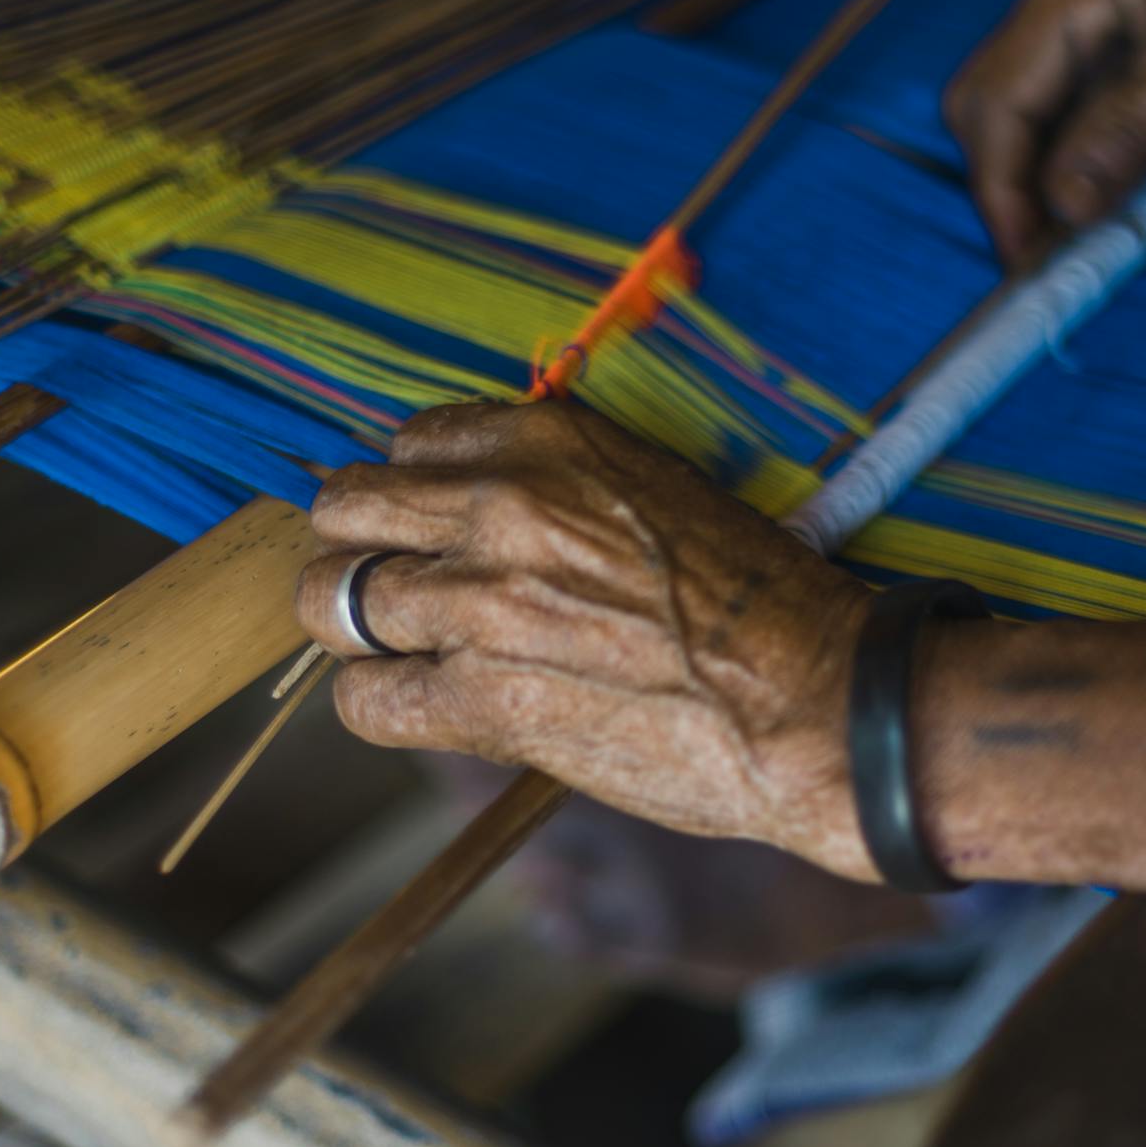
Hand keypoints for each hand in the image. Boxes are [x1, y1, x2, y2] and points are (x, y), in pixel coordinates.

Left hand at [297, 403, 877, 876]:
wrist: (815, 699)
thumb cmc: (758, 601)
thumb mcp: (657, 489)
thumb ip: (560, 486)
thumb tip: (483, 508)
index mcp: (548, 441)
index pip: (410, 443)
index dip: (415, 495)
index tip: (435, 530)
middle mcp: (501, 507)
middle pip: (343, 508)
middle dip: (356, 547)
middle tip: (391, 586)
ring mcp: (482, 604)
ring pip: (330, 601)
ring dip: (363, 630)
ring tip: (407, 649)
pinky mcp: (481, 700)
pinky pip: (362, 698)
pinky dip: (381, 704)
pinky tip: (426, 706)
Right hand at [944, 0, 1145, 264]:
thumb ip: (1133, 125)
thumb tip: (1064, 204)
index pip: (998, 99)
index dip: (1001, 187)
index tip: (1027, 258)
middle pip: (991, 106)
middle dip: (1008, 186)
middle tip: (1046, 259)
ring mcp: (1092, 22)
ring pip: (1027, 116)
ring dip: (1042, 182)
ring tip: (1077, 244)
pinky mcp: (1123, 48)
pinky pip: (1074, 115)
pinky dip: (1080, 166)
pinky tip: (1108, 202)